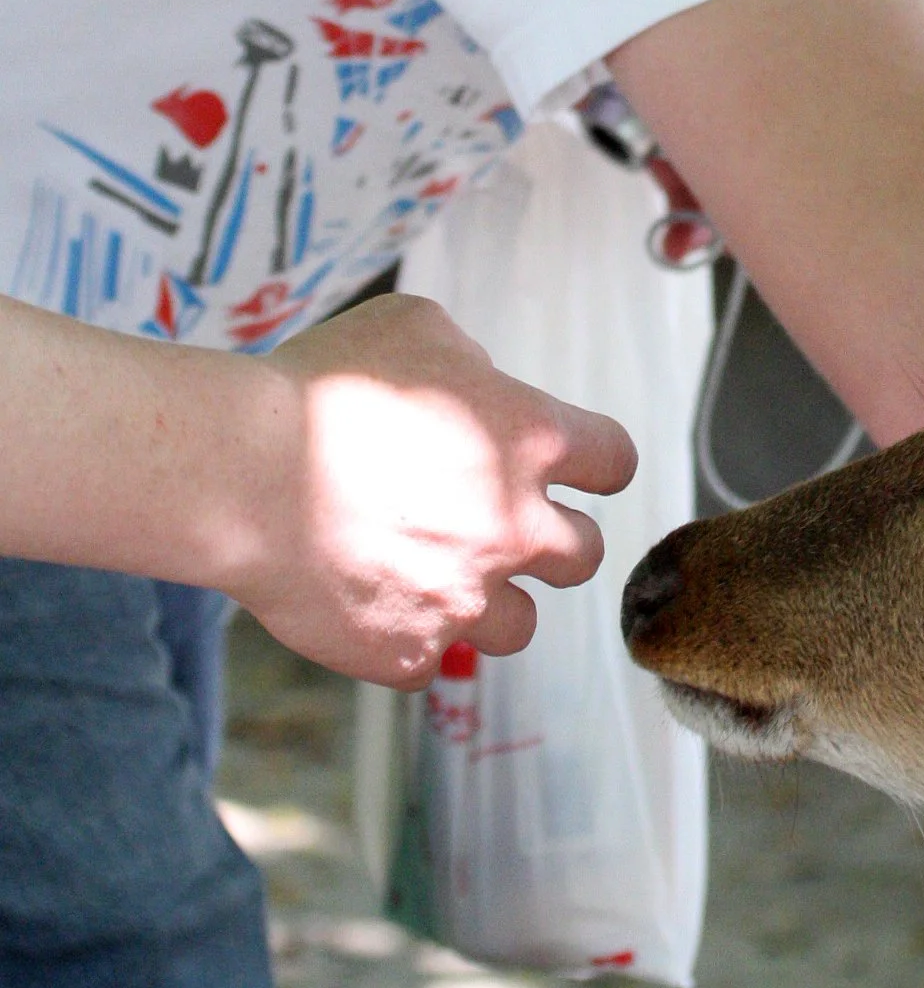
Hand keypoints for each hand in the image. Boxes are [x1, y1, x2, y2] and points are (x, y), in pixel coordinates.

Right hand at [231, 293, 635, 686]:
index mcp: (530, 439)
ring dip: (491, 602)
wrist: (245, 473)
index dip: (596, 462)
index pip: (614, 461)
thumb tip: (478, 390)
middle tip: (503, 524)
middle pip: (584, 555)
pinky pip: (431, 660)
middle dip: (552, 540)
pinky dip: (411, 637)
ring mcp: (464, 600)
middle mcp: (515, 527)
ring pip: (520, 627)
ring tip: (442, 573)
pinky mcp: (406, 653)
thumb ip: (469, 362)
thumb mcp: (416, 328)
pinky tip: (374, 600)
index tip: (577, 467)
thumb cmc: (327, 386)